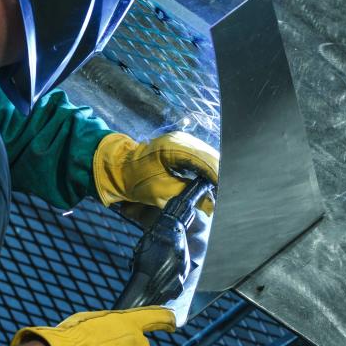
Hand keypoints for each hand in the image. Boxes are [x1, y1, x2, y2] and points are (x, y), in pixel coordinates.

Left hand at [92, 131, 218, 214]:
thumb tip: (210, 205)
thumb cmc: (135, 180)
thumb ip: (186, 196)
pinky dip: (208, 169)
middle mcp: (181, 139)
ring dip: (216, 172)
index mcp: (173, 148)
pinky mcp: (183, 144)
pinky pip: (202, 155)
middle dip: (220, 175)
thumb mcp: (160, 192)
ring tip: (222, 191)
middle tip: (226, 195)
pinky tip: (213, 182)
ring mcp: (182, 140)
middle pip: (210, 155)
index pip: (204, 160)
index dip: (217, 176)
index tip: (225, 192)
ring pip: (209, 155)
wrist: (119, 167)